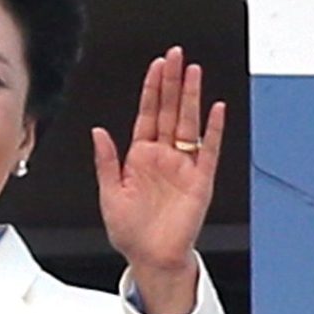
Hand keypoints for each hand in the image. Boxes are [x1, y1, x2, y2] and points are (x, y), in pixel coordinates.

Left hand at [91, 47, 225, 313]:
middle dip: (173, 82)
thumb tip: (98, 132)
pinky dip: (213, 130)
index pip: (148, 114)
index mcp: (140, 158)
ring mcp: (183, 165)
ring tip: (193, 72)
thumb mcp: (109, 194)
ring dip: (191, 97)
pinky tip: (215, 110)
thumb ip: (106, 162)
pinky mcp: (200, 180)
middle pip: (169, 110)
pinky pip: (209, 150)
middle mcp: (163, 157)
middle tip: (176, 56)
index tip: (156, 66)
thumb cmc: (131, 232)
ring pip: (188, 123)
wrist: (150, 258)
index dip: (152, 89)